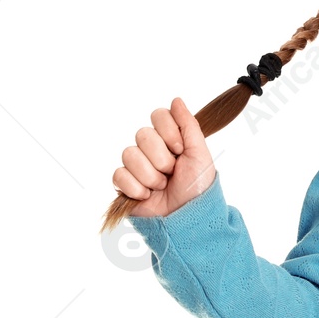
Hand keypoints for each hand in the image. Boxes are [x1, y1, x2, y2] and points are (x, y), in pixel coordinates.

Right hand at [111, 98, 216, 217]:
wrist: (188, 217)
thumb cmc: (197, 186)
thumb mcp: (199, 153)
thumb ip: (188, 125)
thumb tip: (176, 100)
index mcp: (171, 139)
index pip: (158, 116)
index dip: (168, 132)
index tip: (180, 149)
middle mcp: (152, 149)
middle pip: (142, 134)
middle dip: (161, 157)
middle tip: (172, 172)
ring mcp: (136, 166)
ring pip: (129, 154)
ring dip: (150, 175)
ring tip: (162, 186)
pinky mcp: (124, 184)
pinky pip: (119, 175)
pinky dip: (136, 188)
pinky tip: (147, 195)